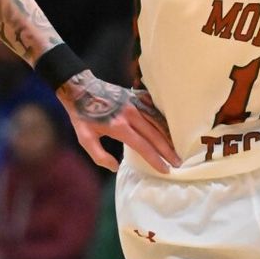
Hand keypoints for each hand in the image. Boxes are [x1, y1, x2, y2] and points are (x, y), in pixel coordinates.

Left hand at [57, 71, 180, 172]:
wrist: (81, 88)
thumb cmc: (82, 115)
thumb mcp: (85, 138)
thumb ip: (99, 156)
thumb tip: (115, 168)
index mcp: (119, 127)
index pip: (143, 146)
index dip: (156, 159)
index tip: (165, 169)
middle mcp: (131, 114)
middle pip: (155, 135)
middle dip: (168, 151)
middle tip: (178, 162)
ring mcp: (135, 103)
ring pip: (158, 121)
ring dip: (168, 136)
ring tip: (176, 148)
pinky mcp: (136, 95)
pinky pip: (154, 108)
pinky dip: (163, 119)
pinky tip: (169, 128)